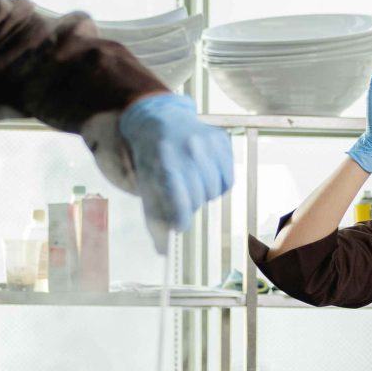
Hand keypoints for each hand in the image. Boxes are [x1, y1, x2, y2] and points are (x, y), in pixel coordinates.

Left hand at [116, 94, 234, 251]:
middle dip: (189, 204)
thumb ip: (153, 216)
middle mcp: (188, 148)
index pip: (179, 198)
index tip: (179, 225)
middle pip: (198, 197)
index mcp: (164, 159)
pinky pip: (227, 179)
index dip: (180, 217)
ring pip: (215, 190)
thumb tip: (162, 251)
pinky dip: (216, 184)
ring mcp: (207, 142)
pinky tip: (204, 174)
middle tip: (180, 197)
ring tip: (191, 183)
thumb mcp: (144, 183)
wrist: (158, 119)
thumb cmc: (150, 157)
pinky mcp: (221, 141)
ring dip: (203, 194)